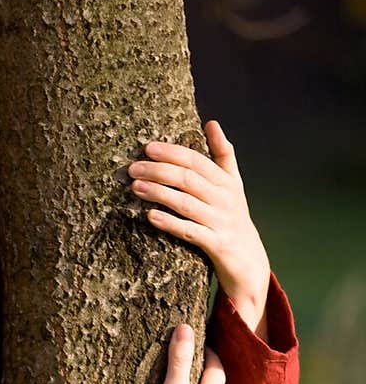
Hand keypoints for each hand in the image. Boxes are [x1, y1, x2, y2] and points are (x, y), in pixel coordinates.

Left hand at [128, 120, 270, 338]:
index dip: (172, 153)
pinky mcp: (216, 244)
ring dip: (158, 194)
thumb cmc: (233, 218)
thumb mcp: (232, 185)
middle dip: (159, 171)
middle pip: (188, 179)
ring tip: (135, 187)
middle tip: (132, 168)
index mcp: (226, 182)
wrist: (249, 261)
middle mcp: (225, 199)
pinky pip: (189, 232)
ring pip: (186, 203)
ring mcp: (221, 222)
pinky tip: (150, 217)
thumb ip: (222, 154)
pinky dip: (169, 223)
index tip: (148, 148)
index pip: (197, 161)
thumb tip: (211, 122)